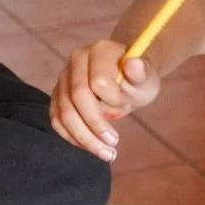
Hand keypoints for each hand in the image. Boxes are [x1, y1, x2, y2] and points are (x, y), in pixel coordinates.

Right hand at [49, 40, 160, 160]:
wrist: (127, 81)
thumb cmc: (138, 79)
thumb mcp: (147, 78)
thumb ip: (142, 72)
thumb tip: (133, 64)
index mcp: (100, 50)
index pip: (98, 81)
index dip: (112, 100)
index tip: (126, 105)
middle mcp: (76, 60)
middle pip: (76, 98)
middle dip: (94, 126)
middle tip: (113, 146)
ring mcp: (64, 78)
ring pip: (64, 112)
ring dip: (84, 138)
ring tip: (106, 153)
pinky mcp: (58, 95)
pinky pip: (57, 120)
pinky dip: (72, 137)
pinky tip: (90, 147)